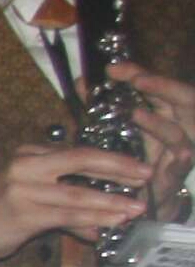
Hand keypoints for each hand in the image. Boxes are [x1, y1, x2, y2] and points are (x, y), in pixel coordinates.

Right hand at [0, 140, 164, 266]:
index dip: (112, 159)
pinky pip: (65, 215)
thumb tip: (101, 221)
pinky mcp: (21, 212)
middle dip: (118, 169)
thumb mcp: (34, 199)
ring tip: (134, 208)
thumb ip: (67, 206)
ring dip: (110, 202)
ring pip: (77, 192)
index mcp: (29, 154)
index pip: (78, 152)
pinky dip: (91, 219)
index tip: (138, 167)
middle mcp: (25, 165)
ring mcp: (21, 188)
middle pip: (81, 159)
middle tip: (145, 176)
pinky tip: (109, 224)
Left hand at [115, 60, 194, 215]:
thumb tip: (81, 81)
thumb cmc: (132, 157)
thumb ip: (101, 105)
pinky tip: (180, 153)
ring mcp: (180, 147)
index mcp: (163, 110)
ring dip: (159, 123)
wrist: (143, 198)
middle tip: (139, 79)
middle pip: (180, 99)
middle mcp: (177, 125)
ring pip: (178, 131)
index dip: (137, 73)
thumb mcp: (116, 127)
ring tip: (138, 115)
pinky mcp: (178, 171)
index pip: (154, 85)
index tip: (113, 68)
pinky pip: (184, 161)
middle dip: (162, 87)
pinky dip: (181, 156)